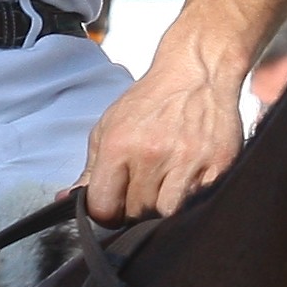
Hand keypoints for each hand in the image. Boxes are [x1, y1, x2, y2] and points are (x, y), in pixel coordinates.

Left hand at [78, 56, 247, 222]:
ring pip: (167, 214)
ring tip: (164, 185)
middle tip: (143, 188)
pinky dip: (191, 198)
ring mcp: (187, 161)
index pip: (103, 207)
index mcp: (119, 145)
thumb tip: (68, 200)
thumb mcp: (109, 128)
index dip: (106, 213)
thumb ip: (91, 170)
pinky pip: (198, 203)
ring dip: (163, 207)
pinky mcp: (218, 165)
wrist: (197, 72)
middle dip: (136, 209)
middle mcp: (152, 153)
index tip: (113, 206)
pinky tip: (187, 178)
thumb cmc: (150, 101)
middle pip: (136, 214)